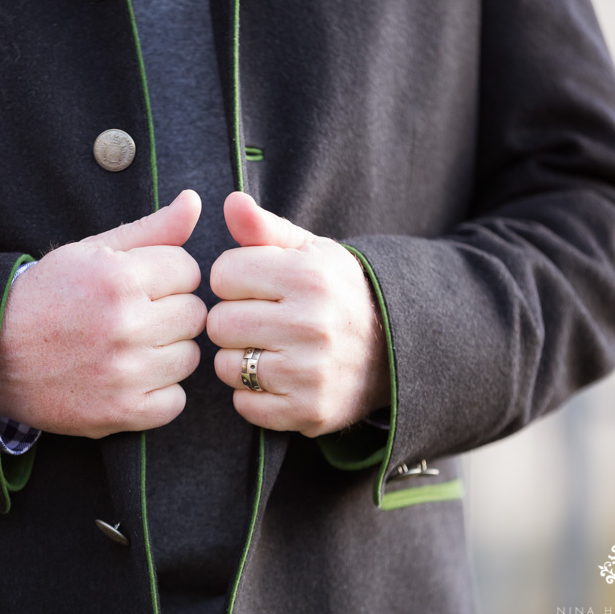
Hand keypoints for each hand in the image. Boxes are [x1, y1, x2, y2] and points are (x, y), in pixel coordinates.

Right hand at [0, 190, 207, 437]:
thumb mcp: (90, 251)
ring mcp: (125, 373)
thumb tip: (195, 201)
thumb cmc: (46, 297)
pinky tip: (129, 378)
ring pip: (190, 357)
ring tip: (129, 346)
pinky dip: (158, 393)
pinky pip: (175, 401)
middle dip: (169, 311)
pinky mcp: (122, 413)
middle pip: (194, 314)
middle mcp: (126, 325)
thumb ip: (151, 229)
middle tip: (133, 316)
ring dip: (166, 351)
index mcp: (118, 278)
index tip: (139, 285)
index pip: (189, 270)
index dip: (166, 275)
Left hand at [207, 192, 389, 437]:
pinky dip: (252, 395)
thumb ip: (264, 228)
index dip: (233, 280)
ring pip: (226, 366)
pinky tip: (276, 379)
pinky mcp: (308, 411)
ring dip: (239, 359)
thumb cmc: (337, 293)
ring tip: (267, 349)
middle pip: (219, 323)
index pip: (223, 275)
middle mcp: (310, 324)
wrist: (394, 350)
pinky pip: (244, 404)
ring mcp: (309, 372)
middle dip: (233, 320)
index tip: (254, 287)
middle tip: (259, 321)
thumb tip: (231, 201)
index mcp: (307, 277)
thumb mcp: (309, 252)